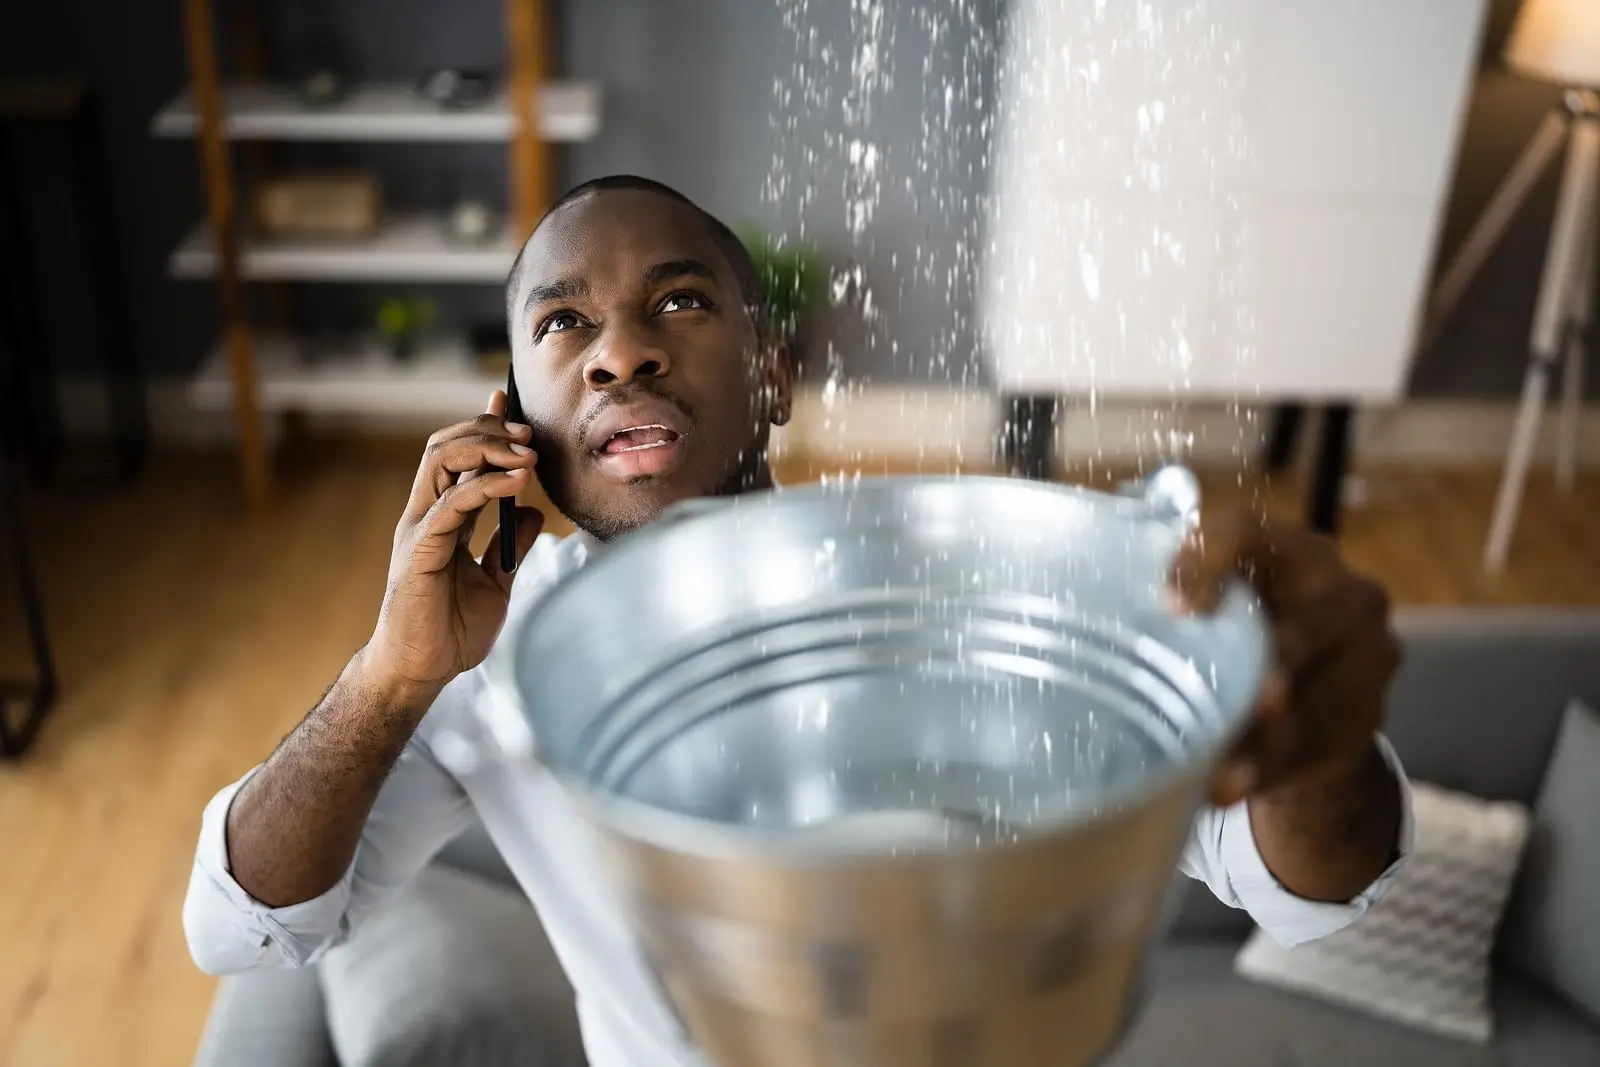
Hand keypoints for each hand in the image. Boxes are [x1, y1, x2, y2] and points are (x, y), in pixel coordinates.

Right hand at [365, 391, 544, 695]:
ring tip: (526, 452)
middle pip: (446, 446)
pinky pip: (452, 504)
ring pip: (440, 460)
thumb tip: (533, 512)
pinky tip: (517, 482)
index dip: (482, 425)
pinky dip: (485, 485)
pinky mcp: (420, 550)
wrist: (424, 672)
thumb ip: (511, 546)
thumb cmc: (452, 631)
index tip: (509, 402)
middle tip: (529, 433)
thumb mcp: (496, 582)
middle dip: (488, 428)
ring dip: (486, 447)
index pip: (458, 457)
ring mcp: (420, 529)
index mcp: (442, 519)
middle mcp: (426, 515)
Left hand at [1169, 510, 1399, 807]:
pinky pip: (1312, 745)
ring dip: (1260, 739)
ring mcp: (1367, 655)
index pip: (1246, 531)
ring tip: (1217, 774)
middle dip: (1270, 661)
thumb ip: (1179, 603)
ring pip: (1310, 700)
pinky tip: (1227, 789)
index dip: (1205, 561)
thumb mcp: (1222, 605)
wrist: (1319, 697)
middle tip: (1236, 694)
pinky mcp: (1364, 715)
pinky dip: (1264, 769)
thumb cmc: (1245, 634)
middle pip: (1302, 626)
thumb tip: (1073, 623)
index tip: (1170, 608)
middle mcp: (1343, 593)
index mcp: (1291, 549)